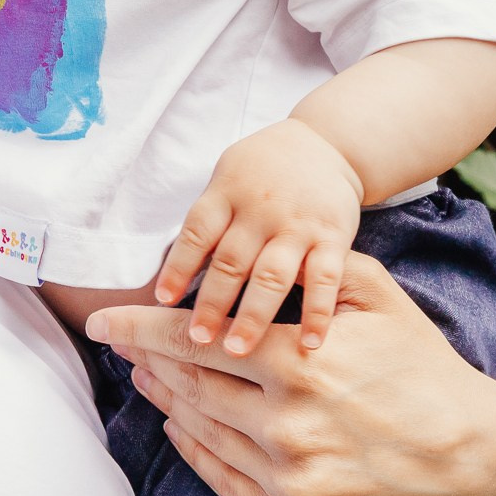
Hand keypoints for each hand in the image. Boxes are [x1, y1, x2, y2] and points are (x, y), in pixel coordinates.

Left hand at [89, 254, 495, 495]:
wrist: (469, 457)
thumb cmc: (420, 364)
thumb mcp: (378, 296)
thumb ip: (315, 270)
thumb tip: (261, 249)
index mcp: (300, 362)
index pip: (195, 340)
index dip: (140, 328)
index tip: (103, 320)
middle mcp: (288, 425)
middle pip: (189, 386)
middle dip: (144, 361)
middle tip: (117, 344)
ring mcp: (290, 478)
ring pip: (202, 432)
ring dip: (165, 401)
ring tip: (145, 377)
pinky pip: (223, 481)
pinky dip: (193, 451)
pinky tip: (180, 423)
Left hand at [152, 118, 362, 355]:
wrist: (325, 144)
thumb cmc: (262, 173)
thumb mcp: (226, 180)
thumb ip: (207, 224)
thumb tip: (172, 276)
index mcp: (226, 193)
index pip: (196, 233)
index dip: (178, 267)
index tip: (162, 301)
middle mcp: (259, 209)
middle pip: (231, 261)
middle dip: (212, 303)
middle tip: (196, 341)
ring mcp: (297, 225)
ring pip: (272, 275)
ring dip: (254, 316)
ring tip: (237, 351)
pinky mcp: (333, 237)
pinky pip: (324, 278)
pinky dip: (318, 312)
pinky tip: (310, 344)